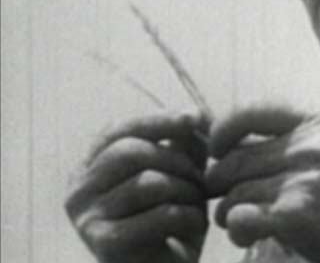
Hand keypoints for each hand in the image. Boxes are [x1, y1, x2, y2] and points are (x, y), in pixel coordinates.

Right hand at [65, 110, 209, 262]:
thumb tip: (198, 114)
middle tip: (202, 180)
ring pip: (149, 182)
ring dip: (187, 190)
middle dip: (178, 160)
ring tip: (198, 205)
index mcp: (89, 167)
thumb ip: (183, 144)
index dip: (159, 120)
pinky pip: (159, 215)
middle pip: (131, 152)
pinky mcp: (105, 245)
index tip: (196, 118)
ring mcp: (87, 218)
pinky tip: (194, 225)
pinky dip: (188, 216)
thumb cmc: (169, 224)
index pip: (119, 129)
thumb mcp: (178, 175)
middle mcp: (78, 190)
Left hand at [205, 101, 319, 262]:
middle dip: (220, 182)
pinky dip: (237, 227)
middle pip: (236, 158)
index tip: (216, 150)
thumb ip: (298, 139)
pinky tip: (246, 235)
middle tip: (223, 198)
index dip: (223, 131)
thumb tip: (238, 145)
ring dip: (227, 211)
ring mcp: (305, 177)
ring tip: (237, 222)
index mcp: (319, 120)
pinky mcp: (298, 213)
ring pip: (235, 191)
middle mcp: (311, 143)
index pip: (252, 112)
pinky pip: (243, 216)